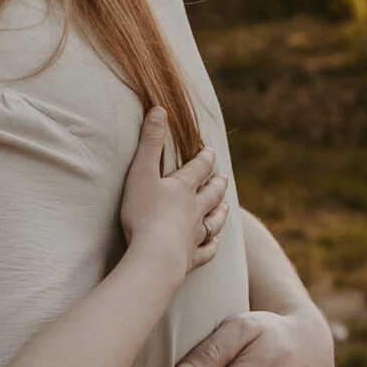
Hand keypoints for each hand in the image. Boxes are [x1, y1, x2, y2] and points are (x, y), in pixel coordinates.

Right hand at [117, 110, 226, 275]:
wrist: (154, 256)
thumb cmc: (143, 214)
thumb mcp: (141, 173)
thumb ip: (149, 142)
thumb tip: (159, 108)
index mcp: (183, 187)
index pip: (199, 167)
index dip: (205, 157)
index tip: (209, 150)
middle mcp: (195, 209)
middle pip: (212, 193)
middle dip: (217, 182)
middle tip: (222, 176)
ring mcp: (195, 234)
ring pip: (214, 220)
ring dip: (221, 211)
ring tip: (225, 205)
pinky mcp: (191, 257)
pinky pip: (207, 251)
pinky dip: (212, 245)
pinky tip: (214, 243)